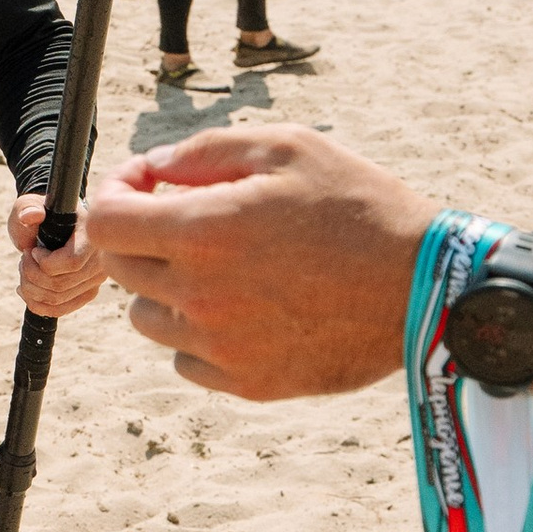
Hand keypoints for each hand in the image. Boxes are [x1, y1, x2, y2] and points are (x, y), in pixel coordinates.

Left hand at [10, 194, 105, 316]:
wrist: (54, 225)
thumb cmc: (42, 213)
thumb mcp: (31, 205)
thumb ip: (27, 208)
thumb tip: (30, 216)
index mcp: (92, 235)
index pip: (71, 262)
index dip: (44, 261)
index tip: (32, 249)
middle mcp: (101, 259)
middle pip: (60, 284)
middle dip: (30, 274)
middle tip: (24, 258)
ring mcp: (96, 279)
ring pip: (57, 299)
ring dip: (30, 288)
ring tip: (24, 269)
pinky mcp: (88, 292)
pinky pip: (61, 309)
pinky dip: (37, 304)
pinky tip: (25, 291)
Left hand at [85, 125, 431, 398]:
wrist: (428, 287)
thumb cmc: (361, 207)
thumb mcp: (288, 148)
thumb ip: (205, 152)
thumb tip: (152, 168)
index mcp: (204, 232)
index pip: (104, 223)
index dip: (114, 196)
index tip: (142, 188)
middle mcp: (200, 296)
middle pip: (121, 269)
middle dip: (142, 236)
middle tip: (189, 219)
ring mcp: (222, 347)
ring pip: (149, 319)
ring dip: (168, 288)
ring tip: (225, 266)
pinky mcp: (248, 383)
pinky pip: (187, 360)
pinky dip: (201, 334)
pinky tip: (247, 307)